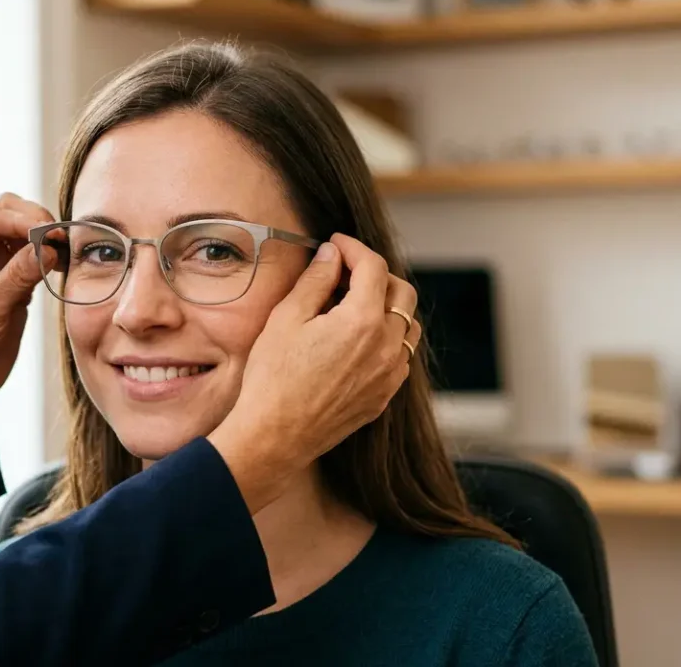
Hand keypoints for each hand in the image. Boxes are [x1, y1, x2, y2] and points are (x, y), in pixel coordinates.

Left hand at [0, 193, 57, 450]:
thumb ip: (17, 277)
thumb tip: (49, 248)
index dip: (25, 220)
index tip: (51, 234)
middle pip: (9, 212)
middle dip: (37, 220)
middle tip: (60, 240)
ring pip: (25, 230)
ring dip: (46, 236)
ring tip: (65, 253)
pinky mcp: (12, 279)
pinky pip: (35, 255)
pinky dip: (50, 255)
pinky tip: (62, 265)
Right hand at [207, 234, 421, 512]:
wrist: (275, 435)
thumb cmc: (274, 378)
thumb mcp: (287, 318)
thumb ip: (316, 280)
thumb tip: (332, 255)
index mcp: (363, 321)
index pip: (375, 267)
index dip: (355, 248)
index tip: (336, 244)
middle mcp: (386, 347)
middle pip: (403, 293)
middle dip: (377, 275)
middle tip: (345, 273)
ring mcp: (389, 374)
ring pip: (407, 327)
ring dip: (386, 308)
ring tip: (351, 307)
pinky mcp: (384, 396)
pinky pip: (399, 357)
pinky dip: (386, 339)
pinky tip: (355, 341)